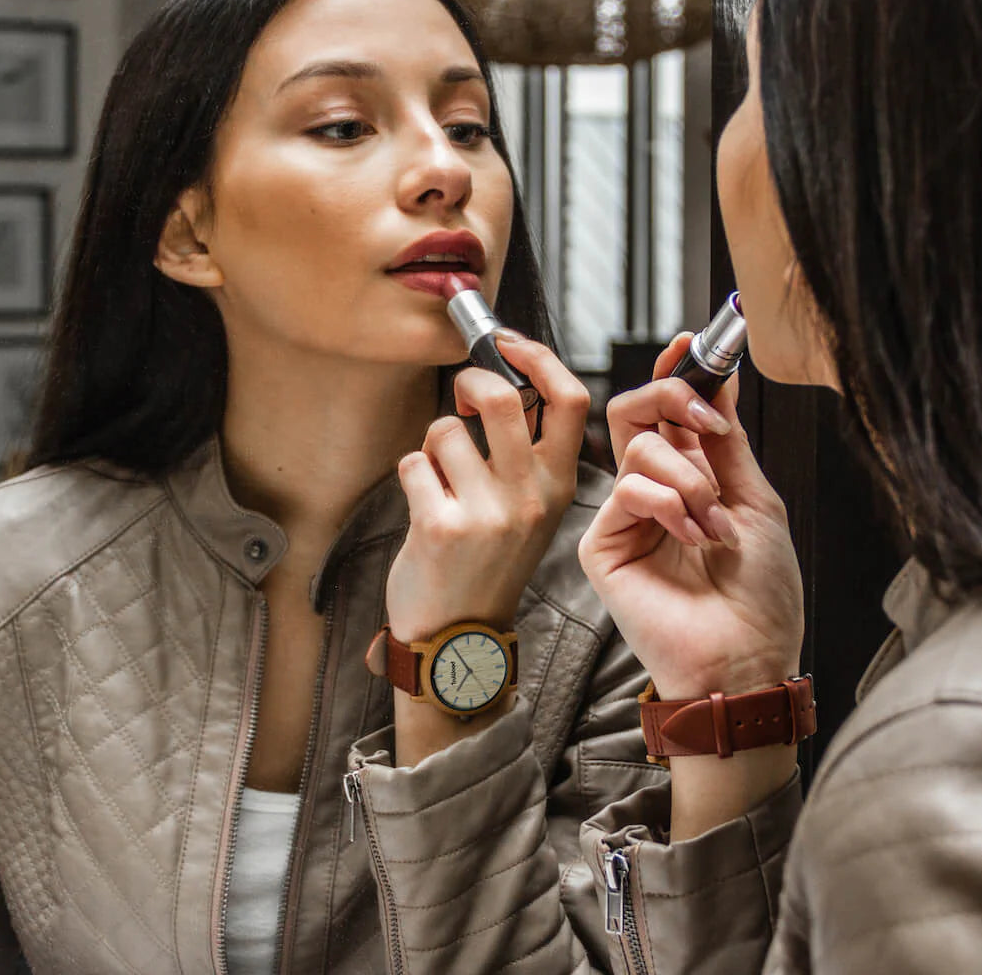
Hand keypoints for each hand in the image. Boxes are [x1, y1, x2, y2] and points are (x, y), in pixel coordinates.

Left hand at [387, 333, 590, 641]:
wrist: (458, 638)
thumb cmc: (488, 563)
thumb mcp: (531, 511)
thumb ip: (525, 454)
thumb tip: (502, 378)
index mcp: (558, 485)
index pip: (570, 399)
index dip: (538, 357)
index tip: (508, 343)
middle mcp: (530, 496)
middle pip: (502, 397)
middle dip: (470, 380)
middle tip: (460, 393)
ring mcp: (487, 512)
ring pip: (446, 430)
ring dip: (433, 446)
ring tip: (440, 481)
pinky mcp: (441, 526)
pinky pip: (413, 463)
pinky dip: (411, 475)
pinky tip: (424, 506)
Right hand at [577, 335, 803, 700]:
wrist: (747, 657)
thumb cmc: (761, 594)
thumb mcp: (756, 501)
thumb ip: (728, 442)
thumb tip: (722, 379)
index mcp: (690, 478)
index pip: (667, 413)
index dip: (676, 374)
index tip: (694, 344)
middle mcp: (653, 492)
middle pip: (634, 414)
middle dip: (672, 400)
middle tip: (706, 420)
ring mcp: (625, 517)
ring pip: (637, 450)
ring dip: (689, 479)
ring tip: (713, 525)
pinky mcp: (602, 544)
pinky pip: (625, 490)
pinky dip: (668, 505)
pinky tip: (691, 539)